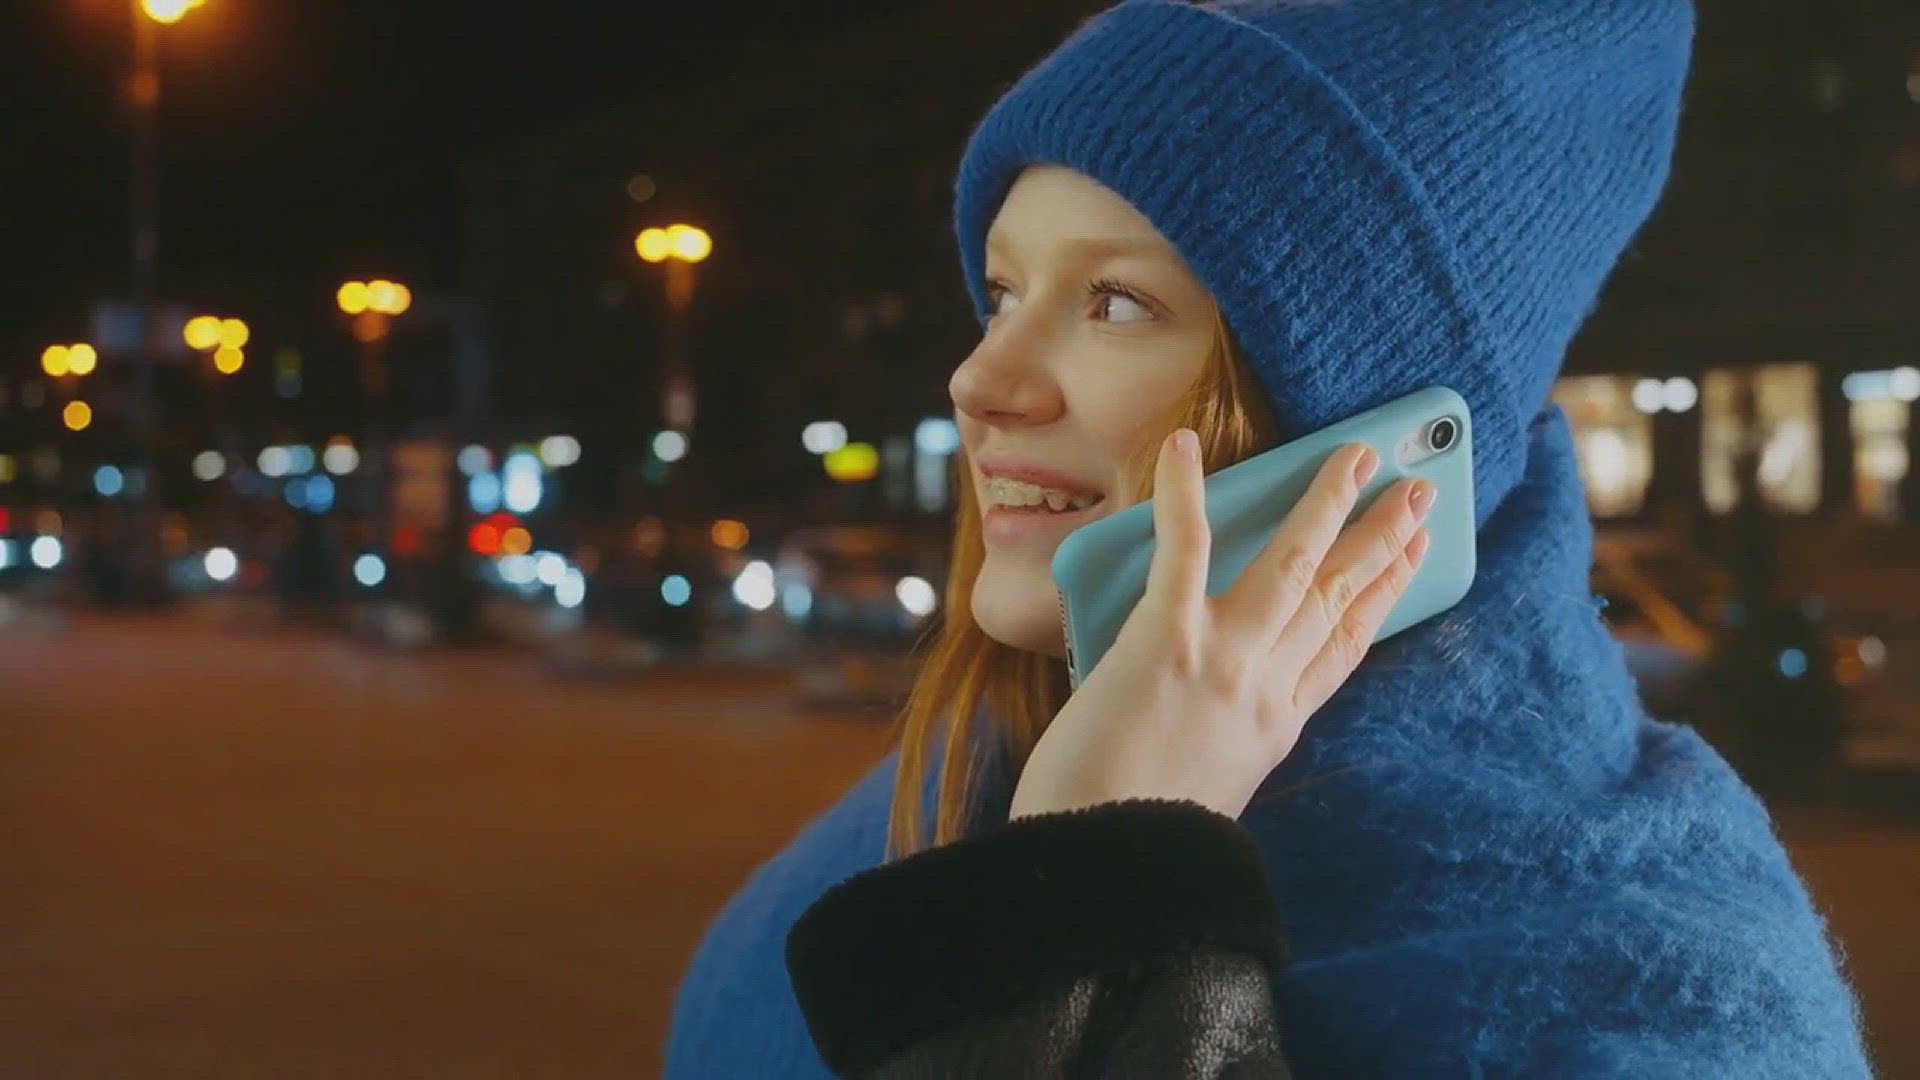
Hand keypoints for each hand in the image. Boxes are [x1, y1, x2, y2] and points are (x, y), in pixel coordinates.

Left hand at [1008, 429, 1431, 822]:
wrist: (1100, 868)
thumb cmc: (1131, 838)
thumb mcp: (1207, 790)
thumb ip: (1225, 740)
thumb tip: (1214, 708)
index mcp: (1275, 729)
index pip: (1344, 646)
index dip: (1385, 594)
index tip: (1414, 558)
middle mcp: (1264, 690)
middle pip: (1336, 598)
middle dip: (1381, 539)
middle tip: (1418, 491)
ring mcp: (1222, 660)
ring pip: (1290, 565)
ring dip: (1326, 505)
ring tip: (1354, 455)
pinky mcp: (1164, 640)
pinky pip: (1183, 552)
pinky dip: (1184, 495)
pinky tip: (1184, 447)